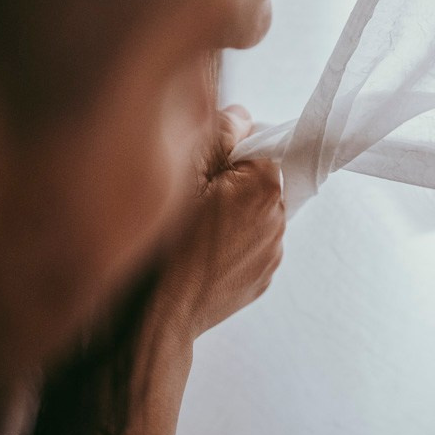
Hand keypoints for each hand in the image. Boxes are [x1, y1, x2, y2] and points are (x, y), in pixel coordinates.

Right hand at [155, 105, 285, 341]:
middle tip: (190, 200)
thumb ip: (220, 134)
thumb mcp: (182, 174)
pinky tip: (197, 254)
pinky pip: (249, 246)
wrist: (155, 318)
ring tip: (190, 232)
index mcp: (264, 187)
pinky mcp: (261, 279)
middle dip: (230, 183)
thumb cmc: (162, 247)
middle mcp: (279, 219)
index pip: (259, 147)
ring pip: (253, 216)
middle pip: (258, 182)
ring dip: (231, 215)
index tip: (201, 169)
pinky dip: (229, 244)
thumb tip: (242, 116)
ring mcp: (272, 253)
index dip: (227, 153)